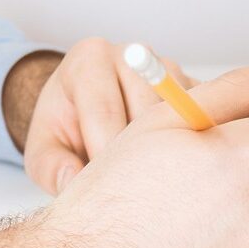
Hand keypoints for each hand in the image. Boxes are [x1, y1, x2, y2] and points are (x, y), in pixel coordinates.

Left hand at [3, 37, 195, 194]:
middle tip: (133, 193)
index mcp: (89, 59)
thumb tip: (73, 182)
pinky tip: (178, 172)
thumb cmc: (65, 130)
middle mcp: (133, 54)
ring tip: (155, 184)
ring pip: (181, 117)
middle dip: (140, 157)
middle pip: (147, 112)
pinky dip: (194, 148)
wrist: (87, 111)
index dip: (106, 156)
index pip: (104, 110)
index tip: (106, 191)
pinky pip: (205, 119)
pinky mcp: (196, 86)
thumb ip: (51, 167)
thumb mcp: (43, 151)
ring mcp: (169, 68)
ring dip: (171, 154)